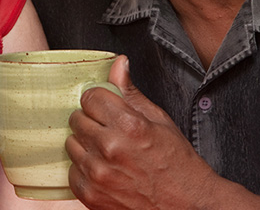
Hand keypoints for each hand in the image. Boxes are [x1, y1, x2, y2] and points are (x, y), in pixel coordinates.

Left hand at [66, 55, 218, 209]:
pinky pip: (71, 171)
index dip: (99, 100)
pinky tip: (104, 169)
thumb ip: (131, 92)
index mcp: (128, 125)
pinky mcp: (90, 196)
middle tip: (109, 129)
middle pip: (77, 118)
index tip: (106, 106)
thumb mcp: (159, 120)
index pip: (90, 97)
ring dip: (85, 144)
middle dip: (91, 120)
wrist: (188, 207)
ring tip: (107, 151)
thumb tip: (118, 63)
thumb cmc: (177, 164)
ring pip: (71, 143)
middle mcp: (109, 149)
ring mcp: (97, 175)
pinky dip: (83, 169)